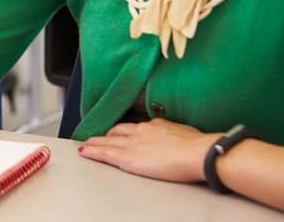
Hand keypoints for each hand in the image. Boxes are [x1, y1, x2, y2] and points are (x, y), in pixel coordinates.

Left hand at [79, 118, 217, 182]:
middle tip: (98, 138)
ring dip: (95, 143)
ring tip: (86, 144)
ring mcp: (133, 143)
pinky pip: (105, 153)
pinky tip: (84, 152)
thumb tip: (180, 139)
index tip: (119, 133)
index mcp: (156, 125)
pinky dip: (93, 152)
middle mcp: (141, 131)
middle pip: (117, 132)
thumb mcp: (186, 134)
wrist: (197, 153)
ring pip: (107, 141)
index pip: (133, 127)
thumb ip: (177, 135)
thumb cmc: (198, 146)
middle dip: (107, 136)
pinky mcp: (128, 157)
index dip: (123, 131)